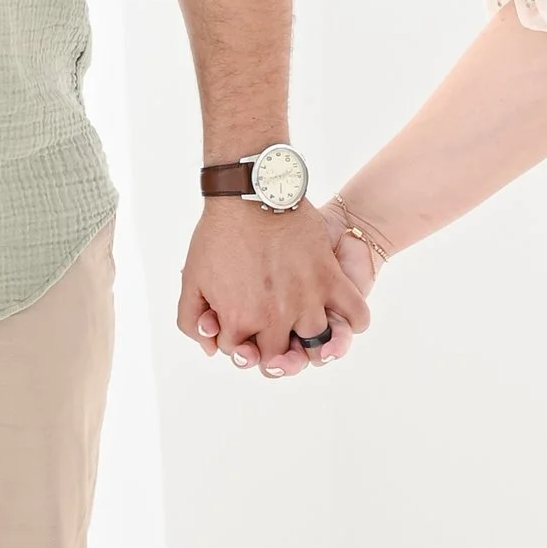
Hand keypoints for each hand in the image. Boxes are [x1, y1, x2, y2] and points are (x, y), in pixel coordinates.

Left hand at [178, 198, 369, 378]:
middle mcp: (275, 317)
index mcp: (239, 320)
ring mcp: (305, 299)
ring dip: (310, 338)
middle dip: (272, 345)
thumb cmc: (219, 233)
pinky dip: (354, 322)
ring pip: (317, 341)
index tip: (240, 323)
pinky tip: (342, 319)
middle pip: (279, 355)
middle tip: (272, 327)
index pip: (241, 353)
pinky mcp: (329, 278)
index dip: (238, 340)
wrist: (251, 192)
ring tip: (303, 324)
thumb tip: (209, 347)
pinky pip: (354, 313)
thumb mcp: (192, 278)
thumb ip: (193, 320)